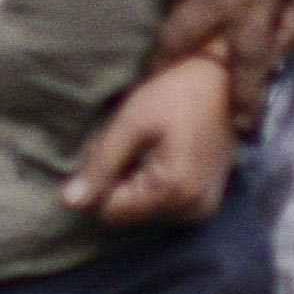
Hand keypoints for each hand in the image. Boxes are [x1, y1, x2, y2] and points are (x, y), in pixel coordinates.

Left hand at [61, 51, 239, 232]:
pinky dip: (154, 183)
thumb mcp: (131, 123)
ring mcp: (202, 210)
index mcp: (175, 191)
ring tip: (151, 145)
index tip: (115, 147)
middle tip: (134, 142)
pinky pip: (163, 205)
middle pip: (127, 212)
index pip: (110, 211)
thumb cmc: (177, 94)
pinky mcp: (205, 204)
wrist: (224, 80)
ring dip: (135, 181)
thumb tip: (68, 203)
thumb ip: (99, 165)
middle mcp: (193, 210)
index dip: (101, 182)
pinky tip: (164, 154)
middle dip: (119, 180)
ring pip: (142, 209)